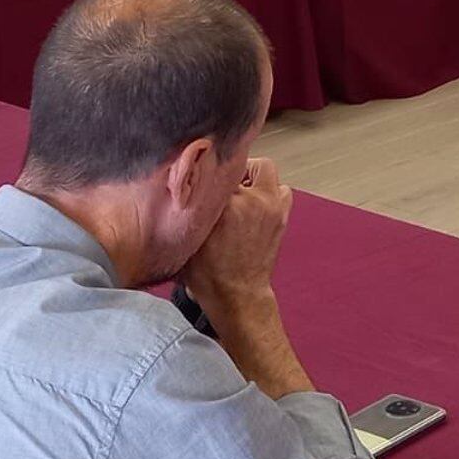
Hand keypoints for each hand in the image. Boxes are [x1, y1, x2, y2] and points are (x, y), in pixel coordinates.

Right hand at [180, 158, 292, 319]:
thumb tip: (177, 187)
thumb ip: (187, 211)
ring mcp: (271, 206)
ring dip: (252, 177)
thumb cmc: (208, 274)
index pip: (217, 166)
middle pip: (241, 162)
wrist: (237, 296)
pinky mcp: (281, 215)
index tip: (202, 173)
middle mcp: (251, 200)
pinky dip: (270, 191)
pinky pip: (281, 188)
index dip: (207, 168)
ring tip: (238, 191)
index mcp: (225, 205)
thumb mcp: (186, 240)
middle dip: (229, 170)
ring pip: (264, 170)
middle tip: (219, 183)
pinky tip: (254, 203)